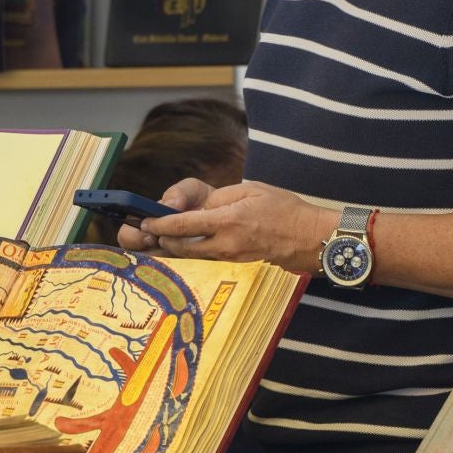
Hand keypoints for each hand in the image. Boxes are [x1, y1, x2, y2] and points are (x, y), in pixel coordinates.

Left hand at [132, 180, 335, 272]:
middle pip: (181, 247)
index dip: (161, 224)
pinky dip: (190, 251)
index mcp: (229, 221)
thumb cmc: (282, 209)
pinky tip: (182, 244)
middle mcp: (226, 243)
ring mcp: (230, 256)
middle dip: (160, 240)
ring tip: (156, 238)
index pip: (185, 225)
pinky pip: (206, 258)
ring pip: (191, 255)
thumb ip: (220, 199)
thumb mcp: (250, 190)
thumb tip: (198, 209)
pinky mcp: (235, 262)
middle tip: (145, 232)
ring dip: (173, 247)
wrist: (307, 237)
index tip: (146, 222)